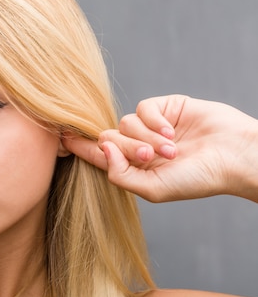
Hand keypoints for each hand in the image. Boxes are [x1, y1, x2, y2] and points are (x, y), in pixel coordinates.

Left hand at [63, 95, 257, 202]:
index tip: (61, 139)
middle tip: (152, 156)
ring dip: (147, 137)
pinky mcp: (165, 107)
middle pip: (109, 138)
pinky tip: (171, 132)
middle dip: (127, 148)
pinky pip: (143, 108)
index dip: (81, 147)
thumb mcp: (153, 188)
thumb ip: (121, 175)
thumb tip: (102, 150)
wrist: (234, 157)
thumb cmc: (197, 179)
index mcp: (134, 167)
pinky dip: (154, 120)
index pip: (100, 155)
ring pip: (125, 123)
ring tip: (172, 150)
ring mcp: (151, 126)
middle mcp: (139, 146)